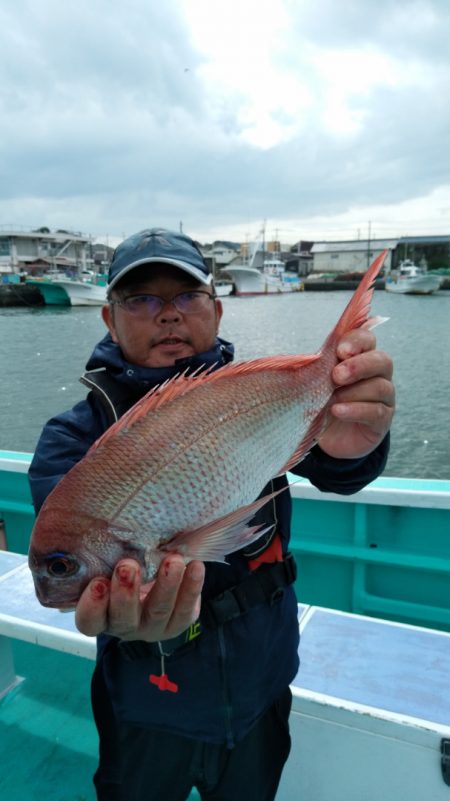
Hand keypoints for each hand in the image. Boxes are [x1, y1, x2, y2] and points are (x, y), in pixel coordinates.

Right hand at [75, 555, 204, 640]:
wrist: (155, 574)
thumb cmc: (122, 561)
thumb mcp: (108, 557)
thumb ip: (99, 547)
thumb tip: (79, 508)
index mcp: (99, 615)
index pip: (89, 620)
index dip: (92, 606)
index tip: (98, 582)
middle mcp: (124, 626)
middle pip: (123, 618)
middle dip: (126, 593)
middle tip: (128, 566)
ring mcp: (152, 627)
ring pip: (158, 612)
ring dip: (165, 586)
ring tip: (172, 561)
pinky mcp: (178, 622)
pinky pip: (185, 610)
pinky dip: (191, 587)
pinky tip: (195, 566)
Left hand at [318, 327, 394, 459]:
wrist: (330, 438)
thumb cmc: (324, 403)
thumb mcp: (318, 383)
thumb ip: (320, 367)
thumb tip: (311, 357)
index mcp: (362, 358)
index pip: (367, 340)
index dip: (357, 341)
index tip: (340, 350)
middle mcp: (378, 375)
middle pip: (382, 360)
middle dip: (359, 366)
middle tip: (337, 375)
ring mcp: (384, 398)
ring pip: (380, 387)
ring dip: (353, 392)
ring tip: (332, 399)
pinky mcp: (383, 420)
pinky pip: (377, 411)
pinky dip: (355, 410)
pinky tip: (338, 411)